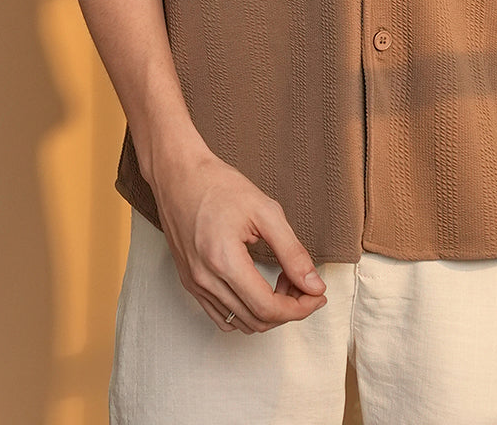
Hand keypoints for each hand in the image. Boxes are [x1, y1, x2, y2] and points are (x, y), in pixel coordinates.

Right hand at [148, 145, 328, 333]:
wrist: (178, 174)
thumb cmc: (217, 185)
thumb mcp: (264, 210)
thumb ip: (292, 251)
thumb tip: (313, 284)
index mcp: (223, 260)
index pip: (268, 307)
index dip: (300, 308)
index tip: (318, 296)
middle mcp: (204, 279)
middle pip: (257, 320)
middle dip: (289, 309)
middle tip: (304, 284)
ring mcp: (194, 284)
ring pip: (240, 322)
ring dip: (268, 311)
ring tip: (283, 282)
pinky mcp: (190, 282)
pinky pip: (221, 315)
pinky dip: (246, 312)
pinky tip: (259, 289)